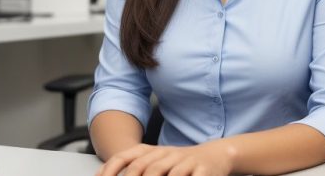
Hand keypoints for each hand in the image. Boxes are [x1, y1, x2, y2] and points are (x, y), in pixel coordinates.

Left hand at [96, 142, 234, 175]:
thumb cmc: (182, 163)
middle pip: (144, 167)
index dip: (111, 168)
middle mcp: (168, 154)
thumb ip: (136, 167)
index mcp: (153, 151)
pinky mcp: (203, 170)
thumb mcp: (159, 162)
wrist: (217, 155)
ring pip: (166, 172)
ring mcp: (185, 161)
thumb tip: (107, 175)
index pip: (126, 157)